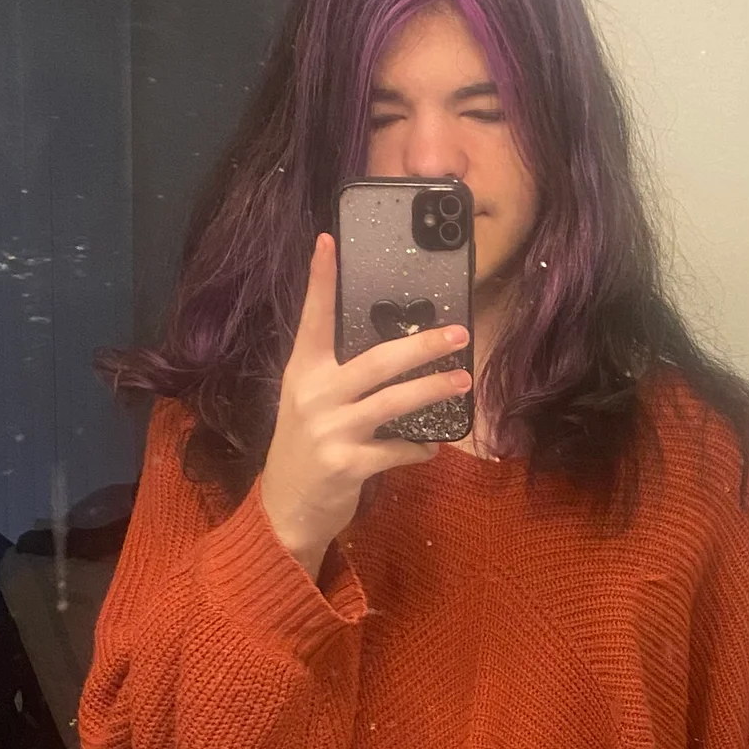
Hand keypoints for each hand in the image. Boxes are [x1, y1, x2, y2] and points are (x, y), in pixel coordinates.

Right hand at [258, 234, 472, 571]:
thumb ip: (338, 375)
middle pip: (377, 361)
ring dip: (433, 390)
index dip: (320, 280)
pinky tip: (431, 447)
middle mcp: (315, 395)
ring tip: (462, 381)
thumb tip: (393, 350)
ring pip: (394, 402)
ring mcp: (331, 430)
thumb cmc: (306, 447)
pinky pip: (397, 450)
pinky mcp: (347, 464)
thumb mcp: (309, 402)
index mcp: (303, 371)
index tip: (328, 241)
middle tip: (459, 334)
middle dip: (422, 346)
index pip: (313, 318)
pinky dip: (419, 448)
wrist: (286, 508)